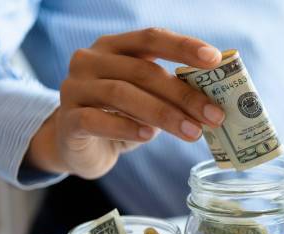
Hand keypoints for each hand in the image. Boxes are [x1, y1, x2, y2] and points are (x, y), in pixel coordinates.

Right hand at [26, 28, 224, 178]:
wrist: (76, 146)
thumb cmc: (119, 117)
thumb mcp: (146, 100)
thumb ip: (169, 94)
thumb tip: (213, 104)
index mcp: (114, 48)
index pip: (151, 38)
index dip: (184, 46)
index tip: (215, 59)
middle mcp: (90, 60)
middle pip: (142, 71)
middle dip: (183, 94)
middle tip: (214, 115)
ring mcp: (75, 88)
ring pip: (122, 95)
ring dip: (163, 114)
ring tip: (193, 133)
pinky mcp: (68, 120)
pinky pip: (96, 120)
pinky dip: (125, 128)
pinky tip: (148, 136)